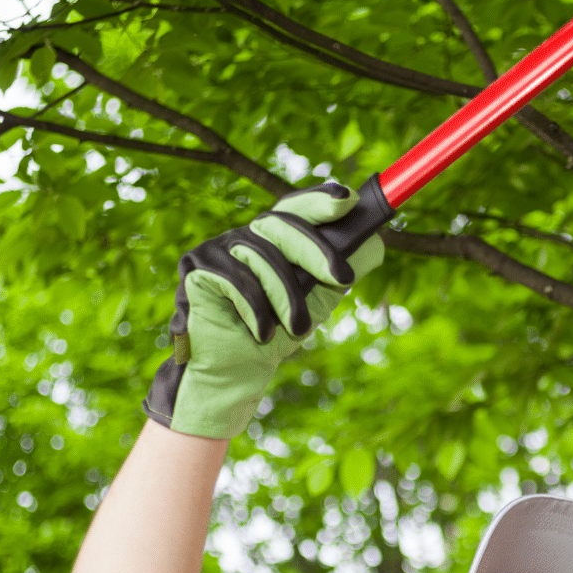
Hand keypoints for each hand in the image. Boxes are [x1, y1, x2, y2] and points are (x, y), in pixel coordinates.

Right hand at [143, 183, 384, 438]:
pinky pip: (234, 277)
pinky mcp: (196, 266)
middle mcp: (244, 235)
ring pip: (262, 255)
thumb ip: (338, 271)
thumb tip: (376, 244)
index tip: (348, 200)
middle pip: (282, 224)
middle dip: (316, 251)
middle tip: (343, 278)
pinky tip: (261, 332)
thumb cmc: (275, 333)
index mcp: (273, 239)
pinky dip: (255, 308)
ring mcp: (217, 247)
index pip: (297, 208)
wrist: (235, 373)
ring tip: (297, 330)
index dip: (320, 199)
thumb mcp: (316, 300)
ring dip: (286, 297)